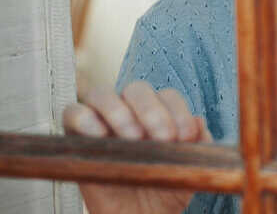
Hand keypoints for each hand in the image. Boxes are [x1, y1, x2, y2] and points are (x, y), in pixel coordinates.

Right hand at [62, 80, 212, 213]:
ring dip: (119, 111)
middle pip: (137, 90)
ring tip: (133, 138)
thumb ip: (199, 144)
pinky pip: (73, 113)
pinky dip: (85, 118)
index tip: (184, 137)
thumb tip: (198, 122)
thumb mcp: (188, 169)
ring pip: (102, 94)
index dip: (178, 112)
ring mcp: (101, 121)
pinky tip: (100, 135)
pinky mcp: (75, 136)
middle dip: (152, 110)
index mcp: (160, 113)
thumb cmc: (164, 190)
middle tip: (161, 138)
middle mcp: (130, 111)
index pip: (168, 96)